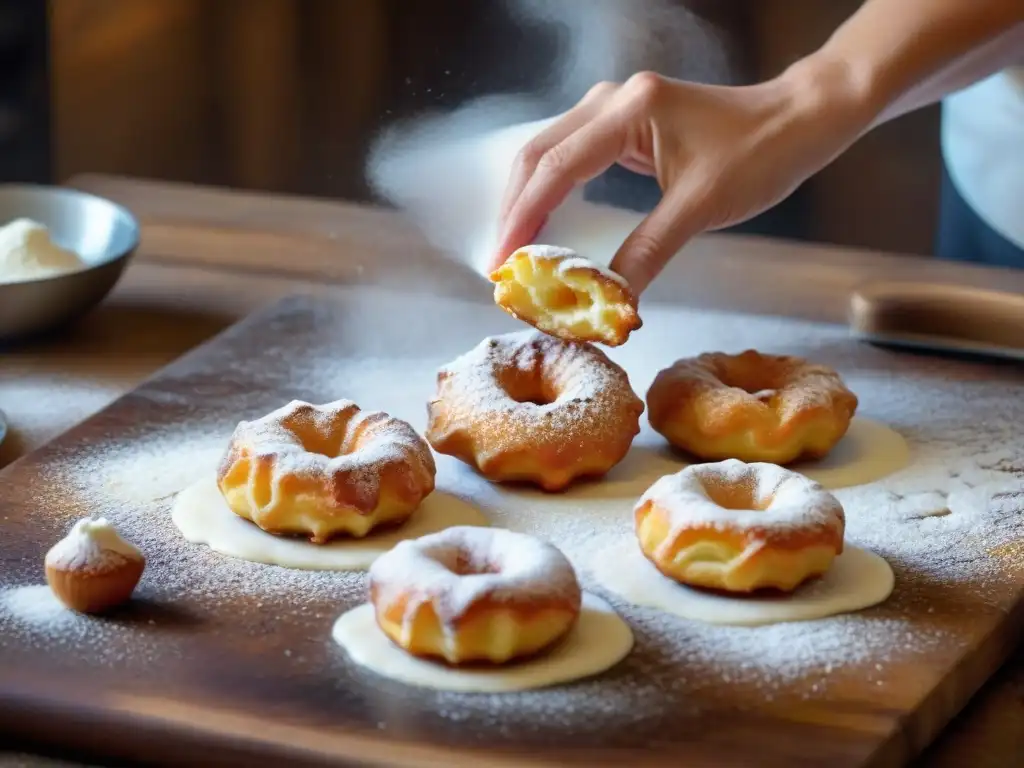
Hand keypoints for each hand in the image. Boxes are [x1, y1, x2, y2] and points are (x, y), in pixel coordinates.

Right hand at [492, 64, 874, 292]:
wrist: (799, 121)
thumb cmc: (761, 153)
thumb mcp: (699, 208)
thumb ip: (645, 253)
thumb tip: (608, 301)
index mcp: (628, 111)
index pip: (555, 168)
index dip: (522, 218)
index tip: (503, 261)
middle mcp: (613, 102)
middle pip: (538, 154)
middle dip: (514, 210)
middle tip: (504, 264)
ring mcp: (617, 110)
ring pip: (550, 153)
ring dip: (530, 200)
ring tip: (519, 249)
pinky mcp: (625, 126)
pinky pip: (572, 157)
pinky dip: (554, 192)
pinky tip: (550, 224)